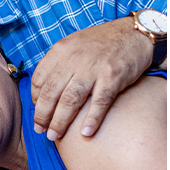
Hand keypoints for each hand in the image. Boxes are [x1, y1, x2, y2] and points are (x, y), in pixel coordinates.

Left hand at [30, 16, 152, 139]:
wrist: (134, 33)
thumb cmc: (104, 42)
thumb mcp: (75, 43)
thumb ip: (60, 62)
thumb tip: (45, 87)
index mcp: (62, 50)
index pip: (39, 78)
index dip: (35, 98)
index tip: (38, 111)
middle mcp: (74, 59)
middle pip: (51, 92)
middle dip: (43, 115)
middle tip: (41, 130)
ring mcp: (93, 69)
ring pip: (70, 100)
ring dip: (60, 122)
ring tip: (55, 136)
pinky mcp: (112, 77)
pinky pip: (99, 102)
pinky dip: (92, 119)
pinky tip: (85, 133)